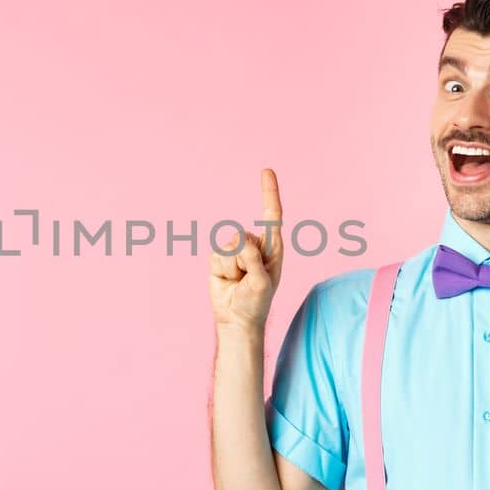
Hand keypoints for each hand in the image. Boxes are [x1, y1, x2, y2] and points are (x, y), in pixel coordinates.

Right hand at [209, 169, 285, 332]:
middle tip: (247, 279)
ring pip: (228, 246)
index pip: (272, 215)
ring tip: (238, 281)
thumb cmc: (255, 302)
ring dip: (231, 268)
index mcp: (273, 247)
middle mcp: (255, 245)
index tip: (266, 171)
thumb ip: (253, 261)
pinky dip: (220, 270)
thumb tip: (241, 241)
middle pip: (242, 237)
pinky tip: (227, 280)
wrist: (236, 319)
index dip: (269, 192)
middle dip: (242, 260)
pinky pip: (216, 255)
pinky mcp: (219, 257)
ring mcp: (236, 251)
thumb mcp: (261, 284)